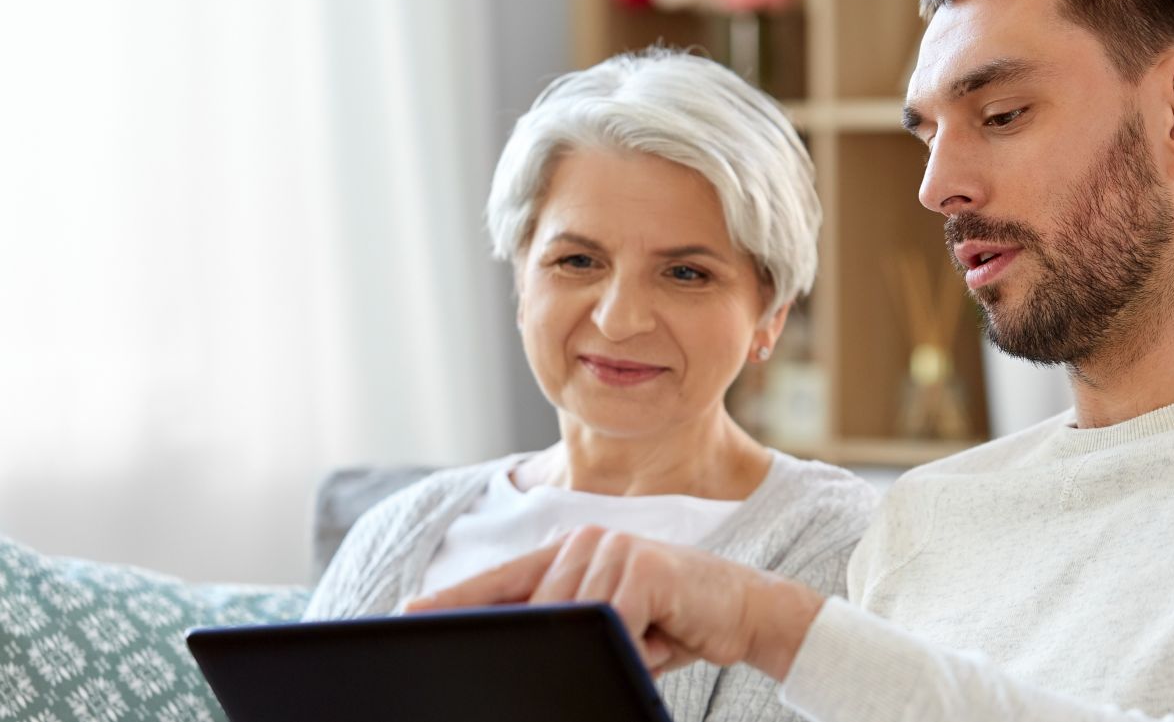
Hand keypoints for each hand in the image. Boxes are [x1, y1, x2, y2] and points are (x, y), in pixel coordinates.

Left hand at [403, 526, 825, 678]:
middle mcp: (588, 542)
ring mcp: (616, 549)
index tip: (409, 613)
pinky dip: (636, 647)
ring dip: (614, 648)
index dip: (455, 599)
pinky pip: (616, 624)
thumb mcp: (611, 626)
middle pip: (538, 609)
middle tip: (610, 647)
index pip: (502, 579)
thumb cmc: (673, 622)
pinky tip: (660, 639)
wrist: (745, 610)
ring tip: (652, 641)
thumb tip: (518, 650)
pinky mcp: (645, 567)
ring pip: (575, 620)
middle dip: (552, 645)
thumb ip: (567, 626)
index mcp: (572, 552)